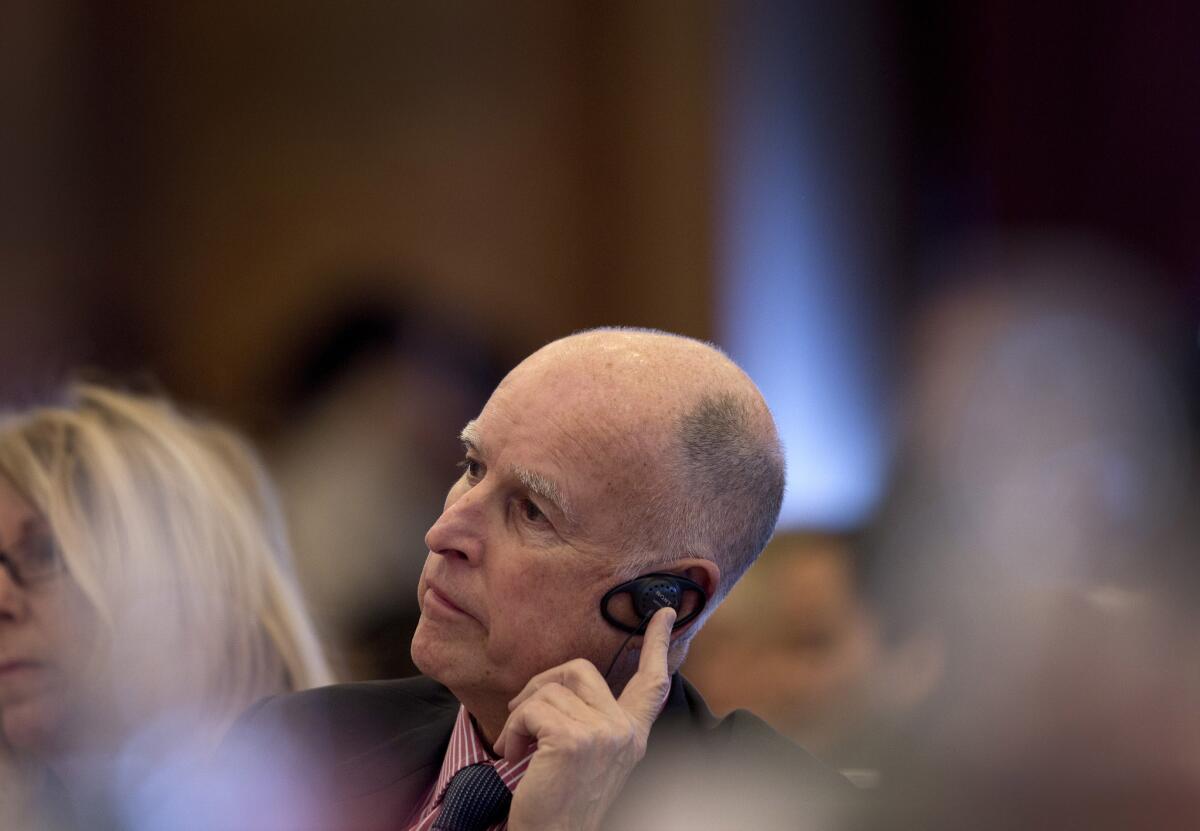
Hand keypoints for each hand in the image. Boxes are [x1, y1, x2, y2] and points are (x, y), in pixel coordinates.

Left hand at [496, 606, 675, 830]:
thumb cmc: (562, 799)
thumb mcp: (590, 756)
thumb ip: (592, 720)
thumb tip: (559, 684)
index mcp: (632, 734)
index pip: (652, 683)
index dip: (658, 644)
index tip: (662, 613)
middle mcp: (624, 731)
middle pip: (580, 668)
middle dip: (542, 681)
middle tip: (522, 711)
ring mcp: (602, 734)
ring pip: (549, 688)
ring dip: (521, 714)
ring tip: (517, 745)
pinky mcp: (572, 741)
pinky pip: (531, 709)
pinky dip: (512, 728)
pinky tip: (513, 753)